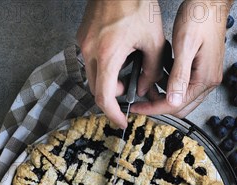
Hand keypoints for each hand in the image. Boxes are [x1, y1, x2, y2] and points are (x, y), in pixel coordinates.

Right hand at [76, 0, 164, 127]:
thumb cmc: (136, 2)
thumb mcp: (154, 40)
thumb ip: (151, 70)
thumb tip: (145, 88)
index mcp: (107, 55)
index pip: (104, 97)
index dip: (113, 114)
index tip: (122, 121)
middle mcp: (90, 51)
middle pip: (96, 89)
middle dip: (113, 95)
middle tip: (129, 90)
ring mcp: (84, 43)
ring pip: (92, 76)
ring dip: (108, 81)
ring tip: (126, 71)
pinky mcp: (83, 36)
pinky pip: (90, 61)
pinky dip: (103, 67)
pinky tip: (119, 57)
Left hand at [133, 0, 231, 118]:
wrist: (212, 1)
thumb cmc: (201, 15)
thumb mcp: (185, 45)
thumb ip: (179, 76)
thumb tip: (173, 101)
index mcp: (205, 79)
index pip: (176, 105)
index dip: (154, 109)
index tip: (137, 107)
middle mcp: (209, 82)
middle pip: (180, 107)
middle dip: (158, 105)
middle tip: (140, 99)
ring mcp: (207, 76)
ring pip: (182, 98)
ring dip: (164, 95)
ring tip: (148, 84)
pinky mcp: (204, 69)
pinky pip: (185, 86)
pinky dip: (171, 84)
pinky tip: (161, 73)